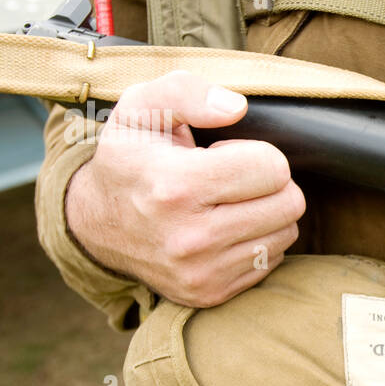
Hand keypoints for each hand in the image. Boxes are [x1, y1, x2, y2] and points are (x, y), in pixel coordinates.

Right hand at [66, 70, 305, 307]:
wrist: (95, 226)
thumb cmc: (129, 160)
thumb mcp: (140, 108)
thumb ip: (187, 91)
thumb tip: (236, 107)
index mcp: (175, 186)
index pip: (272, 167)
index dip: (256, 153)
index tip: (224, 155)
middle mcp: (190, 238)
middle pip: (289, 202)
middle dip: (270, 182)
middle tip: (234, 179)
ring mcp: (201, 272)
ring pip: (286, 233)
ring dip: (267, 212)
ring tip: (228, 203)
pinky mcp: (211, 294)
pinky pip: (271, 261)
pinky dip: (256, 241)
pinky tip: (225, 229)